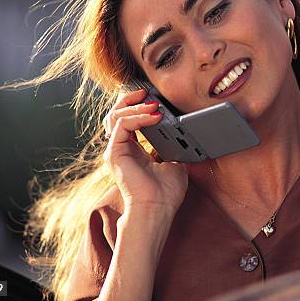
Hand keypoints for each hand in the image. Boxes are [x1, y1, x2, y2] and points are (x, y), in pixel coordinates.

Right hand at [102, 88, 187, 213]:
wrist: (158, 208)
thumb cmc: (166, 192)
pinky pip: (122, 125)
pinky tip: (154, 116)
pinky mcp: (115, 152)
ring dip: (135, 106)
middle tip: (146, 92)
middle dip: (130, 99)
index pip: (128, 120)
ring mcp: (116, 150)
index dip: (138, 105)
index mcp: (134, 149)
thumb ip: (174, 145)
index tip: (154, 98)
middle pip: (116, 113)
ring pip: (115, 116)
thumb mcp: (175, 161)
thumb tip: (184, 132)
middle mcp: (122, 148)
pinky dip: (138, 117)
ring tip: (153, 104)